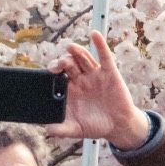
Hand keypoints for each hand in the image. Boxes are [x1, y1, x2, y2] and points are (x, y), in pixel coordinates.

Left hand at [52, 34, 150, 152]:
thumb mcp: (76, 129)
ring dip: (77, 51)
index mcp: (70, 89)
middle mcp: (80, 79)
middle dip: (63, 61)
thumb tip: (47, 130)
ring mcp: (94, 74)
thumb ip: (62, 129)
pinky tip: (94, 34)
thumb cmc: (95, 126)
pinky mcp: (109, 72)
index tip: (49, 71)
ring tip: (70, 47)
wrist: (117, 126)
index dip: (53, 71)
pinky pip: (104, 56)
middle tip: (59, 65)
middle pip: (69, 64)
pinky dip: (100, 44)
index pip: (58, 75)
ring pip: (83, 58)